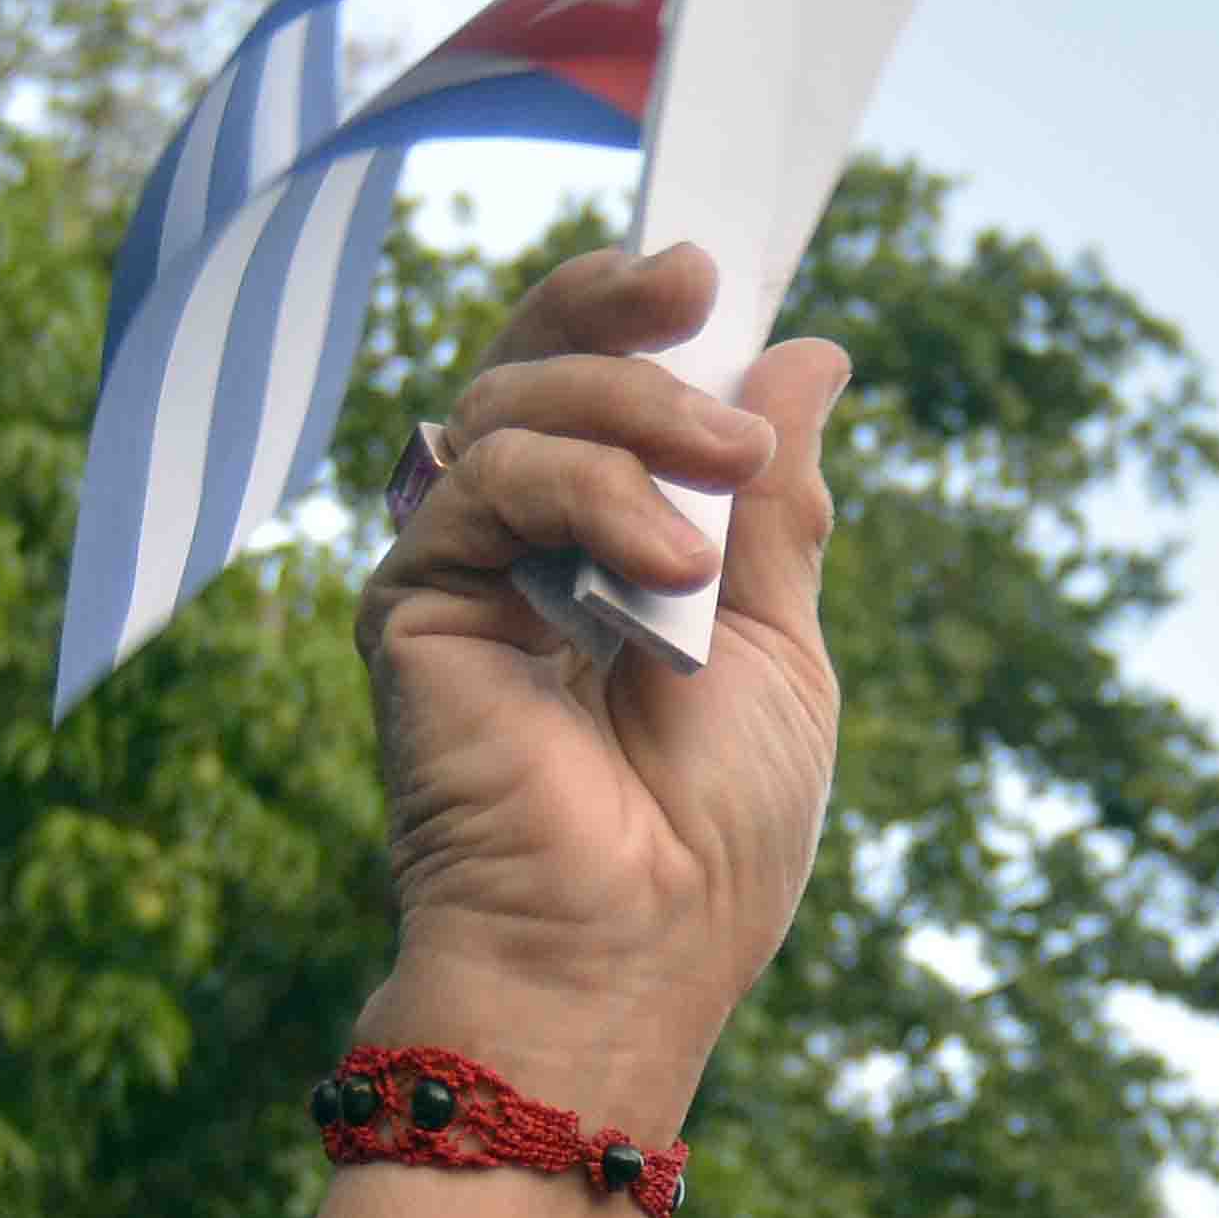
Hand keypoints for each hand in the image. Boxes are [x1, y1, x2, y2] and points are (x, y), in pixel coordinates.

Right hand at [351, 244, 845, 1117]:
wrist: (635, 951)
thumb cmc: (715, 837)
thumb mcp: (783, 646)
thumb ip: (777, 506)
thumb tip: (808, 355)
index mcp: (613, 550)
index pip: (605, 389)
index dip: (640, 316)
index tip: (711, 265)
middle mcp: (523, 546)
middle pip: (538, 362)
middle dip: (619, 313)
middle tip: (700, 291)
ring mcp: (460, 570)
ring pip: (513, 402)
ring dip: (634, 417)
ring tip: (726, 486)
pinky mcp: (411, 603)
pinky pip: (483, 481)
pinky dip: (585, 494)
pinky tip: (665, 566)